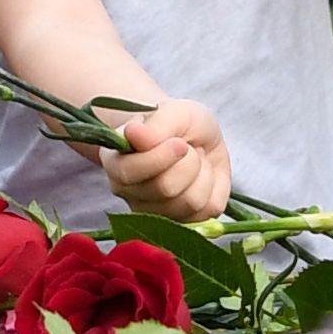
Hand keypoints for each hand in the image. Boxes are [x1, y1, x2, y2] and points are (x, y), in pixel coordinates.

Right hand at [98, 99, 231, 221]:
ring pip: (189, 203)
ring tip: (195, 160)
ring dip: (204, 174)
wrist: (192, 135)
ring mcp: (153, 211)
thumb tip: (132, 133)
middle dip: (189, 162)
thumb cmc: (176, 123)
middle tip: (188, 148)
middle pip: (166, 188)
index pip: (131, 172)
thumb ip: (155, 127)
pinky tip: (204, 175)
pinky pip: (207, 211)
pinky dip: (215, 187)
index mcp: (116, 163)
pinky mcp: (183, 220)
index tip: (179, 141)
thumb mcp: (173, 113)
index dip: (161, 156)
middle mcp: (128, 193)